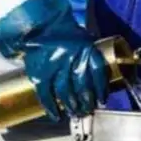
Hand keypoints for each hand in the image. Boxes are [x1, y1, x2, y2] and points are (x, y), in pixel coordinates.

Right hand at [0, 0, 107, 120]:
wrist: (40, 25)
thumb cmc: (64, 33)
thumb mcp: (84, 39)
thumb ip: (92, 55)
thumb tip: (101, 78)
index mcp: (85, 47)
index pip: (97, 70)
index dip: (101, 88)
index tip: (102, 100)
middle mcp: (70, 56)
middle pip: (82, 84)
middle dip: (86, 101)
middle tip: (87, 110)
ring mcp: (54, 65)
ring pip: (65, 91)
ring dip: (71, 106)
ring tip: (75, 113)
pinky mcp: (39, 72)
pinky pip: (45, 94)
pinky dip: (51, 107)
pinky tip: (56, 115)